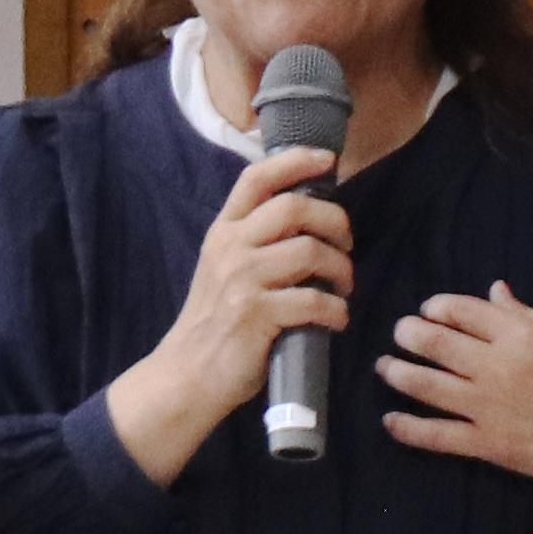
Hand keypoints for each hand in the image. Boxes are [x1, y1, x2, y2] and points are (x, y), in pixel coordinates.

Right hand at [106, 145, 351, 487]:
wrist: (187, 374)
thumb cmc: (216, 322)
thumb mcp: (224, 269)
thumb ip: (255, 241)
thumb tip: (311, 220)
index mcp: (223, 231)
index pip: (257, 178)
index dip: (296, 160)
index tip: (327, 159)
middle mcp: (230, 248)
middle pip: (295, 207)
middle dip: (335, 222)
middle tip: (345, 245)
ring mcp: (242, 280)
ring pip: (310, 251)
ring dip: (341, 269)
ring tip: (343, 287)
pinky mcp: (256, 315)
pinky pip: (314, 300)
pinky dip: (336, 310)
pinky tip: (336, 319)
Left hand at [376, 281, 532, 496]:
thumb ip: (527, 313)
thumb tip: (495, 290)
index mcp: (521, 334)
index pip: (462, 310)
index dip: (436, 306)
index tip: (428, 310)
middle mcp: (499, 367)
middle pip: (435, 343)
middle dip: (408, 333)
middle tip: (399, 332)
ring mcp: (491, 407)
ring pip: (426, 386)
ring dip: (397, 373)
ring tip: (384, 367)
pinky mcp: (490, 444)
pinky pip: (437, 436)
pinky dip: (408, 429)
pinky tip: (390, 421)